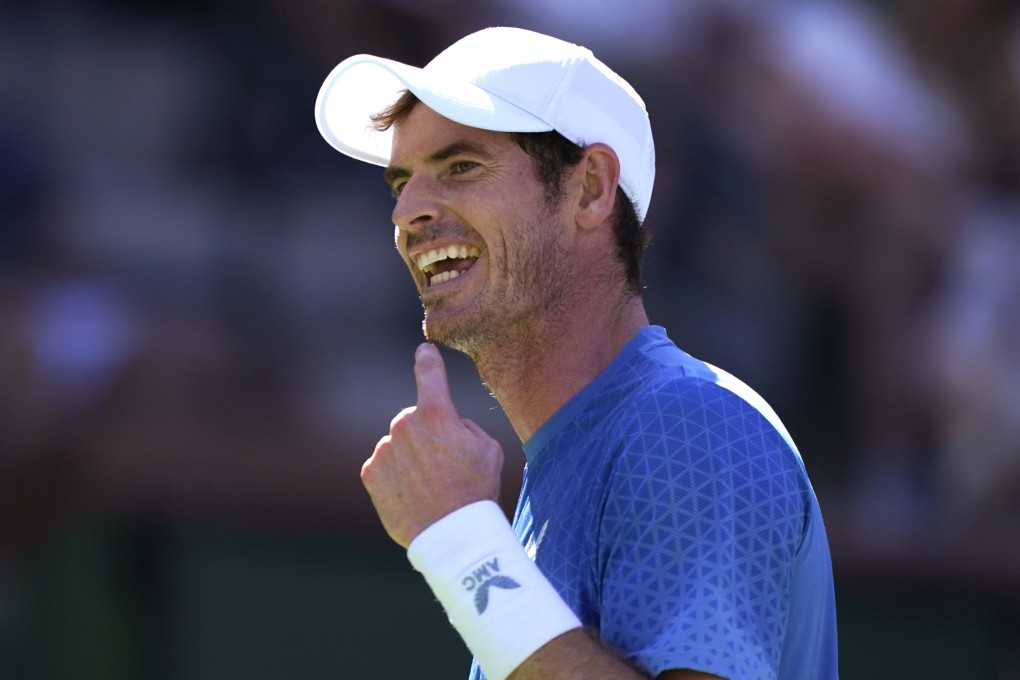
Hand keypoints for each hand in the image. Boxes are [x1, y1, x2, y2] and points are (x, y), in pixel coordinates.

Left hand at [362, 343, 503, 547]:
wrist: (452, 533)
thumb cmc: (476, 491)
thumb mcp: (488, 450)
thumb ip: (466, 428)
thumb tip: (451, 426)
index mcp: (438, 414)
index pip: (430, 374)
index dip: (428, 360)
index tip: (424, 351)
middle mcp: (406, 425)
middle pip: (412, 420)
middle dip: (424, 436)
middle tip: (442, 466)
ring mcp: (385, 449)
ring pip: (397, 445)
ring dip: (408, 458)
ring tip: (428, 487)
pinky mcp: (370, 472)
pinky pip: (382, 466)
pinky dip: (393, 477)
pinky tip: (411, 495)